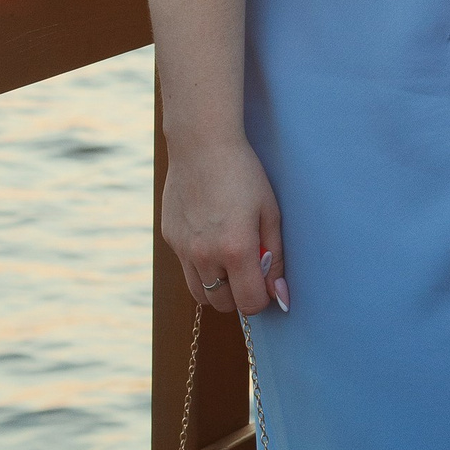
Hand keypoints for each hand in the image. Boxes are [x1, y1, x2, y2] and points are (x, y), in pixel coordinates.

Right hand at [161, 137, 288, 314]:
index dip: (263, 299)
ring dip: (218, 286)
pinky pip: (186, 267)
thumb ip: (276, 257)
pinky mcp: (169, 239)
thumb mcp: (270, 212)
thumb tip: (280, 294)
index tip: (267, 283)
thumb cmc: (243, 174)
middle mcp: (205, 255)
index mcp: (236, 249)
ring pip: (200, 294)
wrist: (201, 144)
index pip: (250, 303)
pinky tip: (210, 234)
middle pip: (223, 304)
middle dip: (240, 295)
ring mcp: (183, 249)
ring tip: (229, 257)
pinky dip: (200, 264)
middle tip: (249, 268)